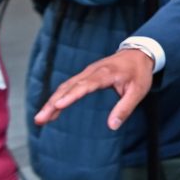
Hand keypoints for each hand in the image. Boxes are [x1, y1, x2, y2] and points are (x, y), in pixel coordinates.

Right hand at [34, 48, 153, 129]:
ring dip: (52, 101)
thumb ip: (125, 108)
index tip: (58, 104)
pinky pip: (69, 85)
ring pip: (65, 86)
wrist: (139, 53)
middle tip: (40, 119)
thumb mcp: (138, 91)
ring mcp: (87, 72)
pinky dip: (58, 97)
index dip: (72, 95)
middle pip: (69, 86)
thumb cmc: (139, 73)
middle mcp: (93, 71)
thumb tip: (112, 126)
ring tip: (41, 119)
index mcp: (106, 73)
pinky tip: (52, 110)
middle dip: (53, 102)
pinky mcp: (85, 75)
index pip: (86, 84)